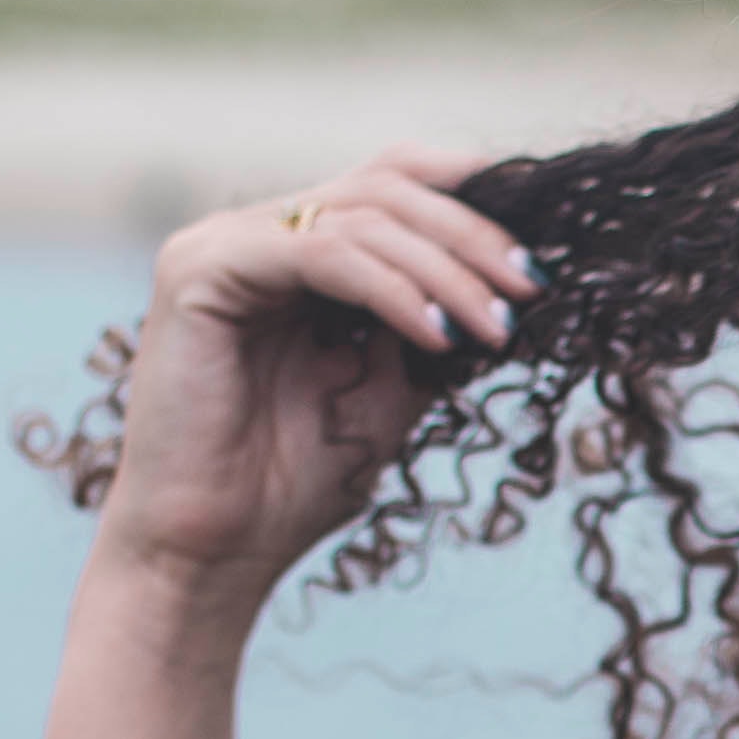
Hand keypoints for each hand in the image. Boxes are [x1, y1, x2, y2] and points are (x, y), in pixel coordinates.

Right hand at [94, 147, 533, 603]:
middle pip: (385, 188)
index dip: (470, 200)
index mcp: (296, 251)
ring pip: (360, 216)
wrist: (212, 553)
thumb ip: (436, 327)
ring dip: (444, 269)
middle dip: (471, 235)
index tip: (538, 256)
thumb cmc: (292, 483)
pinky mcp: (199, 270)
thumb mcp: (392, 390)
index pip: (392, 186)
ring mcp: (221, 244)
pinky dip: (391, 289)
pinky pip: (320, 255)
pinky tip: (437, 333)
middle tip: (529, 287)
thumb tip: (518, 285)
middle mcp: (255, 233)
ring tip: (495, 324)